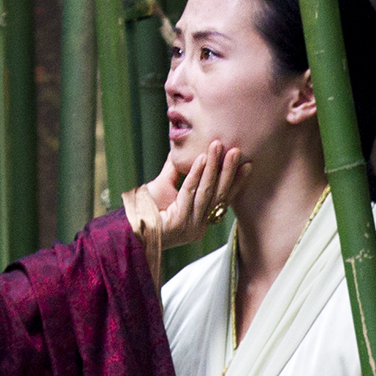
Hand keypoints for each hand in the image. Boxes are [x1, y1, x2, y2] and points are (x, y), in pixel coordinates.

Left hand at [123, 142, 245, 272]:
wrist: (128, 228)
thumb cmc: (144, 209)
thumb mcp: (165, 186)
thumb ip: (177, 170)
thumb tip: (186, 149)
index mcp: (200, 221)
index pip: (222, 199)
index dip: (236, 182)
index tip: (247, 165)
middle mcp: (199, 227)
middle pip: (218, 195)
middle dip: (228, 171)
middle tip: (236, 150)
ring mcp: (191, 227)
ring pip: (207, 192)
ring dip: (214, 167)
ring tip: (218, 147)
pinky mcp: (180, 223)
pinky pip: (190, 193)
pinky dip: (196, 174)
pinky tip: (201, 158)